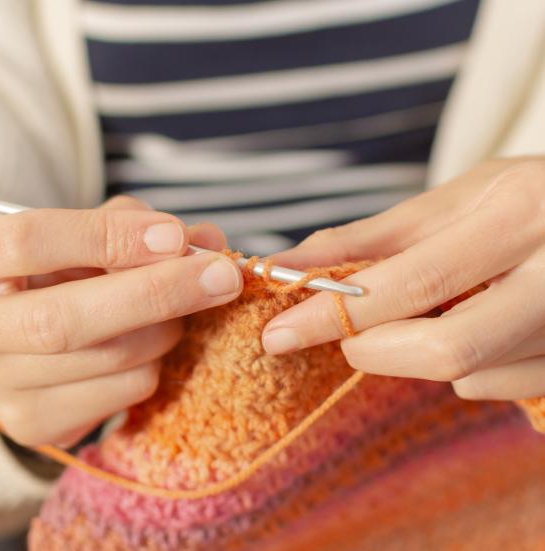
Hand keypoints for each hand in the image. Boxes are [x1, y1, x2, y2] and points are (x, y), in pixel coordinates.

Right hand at [0, 196, 241, 445]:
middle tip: (223, 277)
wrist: (28, 338)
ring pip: (111, 359)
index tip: (175, 236)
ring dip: (166, 328)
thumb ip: (138, 226)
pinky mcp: (39, 422)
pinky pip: (127, 390)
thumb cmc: (65, 273)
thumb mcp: (89, 236)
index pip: (31, 242)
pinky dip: (156, 362)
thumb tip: (207, 240)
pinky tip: (147, 344)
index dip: (109, 237)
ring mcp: (5, 385)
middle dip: (159, 293)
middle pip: (67, 319)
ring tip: (172, 310)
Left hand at [262, 158, 544, 400]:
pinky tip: (479, 324)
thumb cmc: (528, 200)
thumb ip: (375, 237)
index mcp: (521, 217)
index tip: (279, 333)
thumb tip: (294, 263)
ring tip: (441, 308)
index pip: (414, 280)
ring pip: (471, 376)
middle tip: (351, 335)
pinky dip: (467, 366)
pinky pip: (498, 387)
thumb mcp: (459, 199)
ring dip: (424, 350)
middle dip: (375, 349)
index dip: (337, 312)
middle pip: (446, 349)